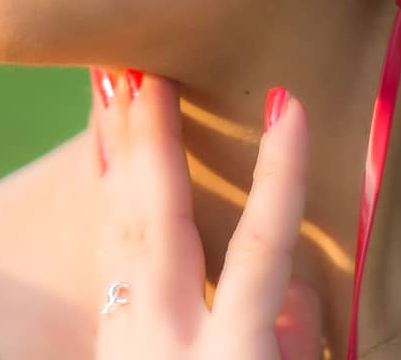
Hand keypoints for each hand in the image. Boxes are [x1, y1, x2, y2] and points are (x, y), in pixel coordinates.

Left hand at [89, 68, 321, 358]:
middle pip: (161, 219)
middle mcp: (169, 333)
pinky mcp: (105, 336)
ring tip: (112, 82)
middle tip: (148, 68)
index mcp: (232, 353)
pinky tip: (101, 151)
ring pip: (120, 223)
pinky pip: (104, 244)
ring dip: (117, 147)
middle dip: (155, 138)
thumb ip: (299, 337)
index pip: (262, 247)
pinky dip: (103, 187)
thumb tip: (298, 280)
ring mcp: (125, 334)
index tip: (287, 104)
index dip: (279, 173)